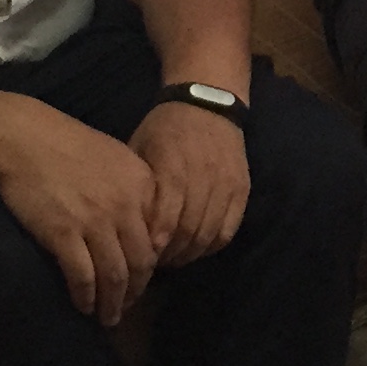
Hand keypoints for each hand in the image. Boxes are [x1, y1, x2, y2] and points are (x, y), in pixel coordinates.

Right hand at [0, 96, 161, 323]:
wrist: (24, 139)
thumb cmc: (68, 146)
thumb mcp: (116, 159)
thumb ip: (137, 191)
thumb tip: (148, 228)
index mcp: (143, 186)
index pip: (160, 238)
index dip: (152, 267)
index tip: (142, 281)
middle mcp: (125, 206)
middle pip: (141, 264)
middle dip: (135, 293)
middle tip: (126, 308)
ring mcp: (95, 221)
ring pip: (114, 276)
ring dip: (113, 303)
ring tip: (107, 317)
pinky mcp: (64, 233)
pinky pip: (82, 276)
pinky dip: (86, 296)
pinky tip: (83, 305)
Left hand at [133, 97, 251, 264]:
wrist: (208, 102)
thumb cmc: (165, 127)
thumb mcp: (139, 148)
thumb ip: (137, 187)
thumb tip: (124, 226)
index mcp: (172, 169)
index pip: (164, 221)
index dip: (152, 245)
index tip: (140, 254)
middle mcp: (202, 179)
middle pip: (188, 233)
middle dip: (170, 254)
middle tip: (155, 263)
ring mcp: (226, 185)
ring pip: (209, 235)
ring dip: (190, 253)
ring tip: (174, 258)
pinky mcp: (242, 190)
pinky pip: (229, 230)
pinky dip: (212, 245)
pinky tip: (197, 247)